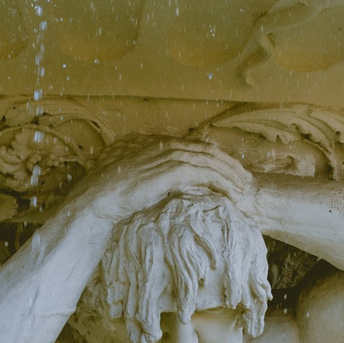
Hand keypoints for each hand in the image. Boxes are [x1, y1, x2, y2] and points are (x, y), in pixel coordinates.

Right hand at [69, 137, 256, 226]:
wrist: (97, 199)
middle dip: (230, 165)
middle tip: (246, 180)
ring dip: (229, 175)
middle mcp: (163, 145)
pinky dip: (220, 183)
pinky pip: (203, 174)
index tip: (231, 172)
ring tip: (244, 189)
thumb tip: (173, 187)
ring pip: (208, 161)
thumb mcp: (139, 181)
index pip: (195, 146)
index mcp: (156, 144)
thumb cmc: (113, 195)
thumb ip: (156, 178)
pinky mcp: (168, 171)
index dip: (216, 158)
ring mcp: (165, 156)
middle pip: (207, 150)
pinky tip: (230, 194)